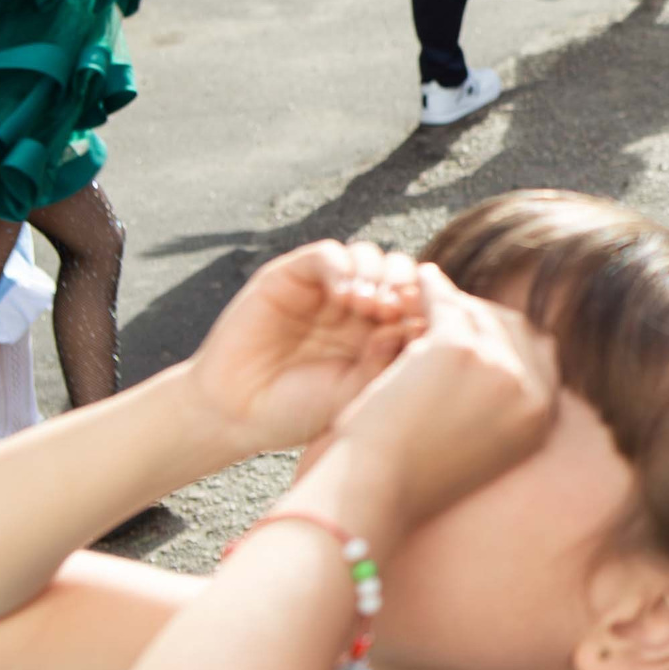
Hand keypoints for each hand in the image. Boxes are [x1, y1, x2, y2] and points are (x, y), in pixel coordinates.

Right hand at [188, 241, 423, 458]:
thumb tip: (415, 324)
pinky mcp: (291, 276)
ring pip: (370, 257)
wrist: (237, 415)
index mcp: (384, 335)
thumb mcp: (357, 395)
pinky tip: (345, 295)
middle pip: (401, 274)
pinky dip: (343, 267)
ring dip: (379, 274)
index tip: (432, 328)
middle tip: (399, 310)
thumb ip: (388, 362)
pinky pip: (328, 254)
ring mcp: (325, 290)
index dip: (430, 309)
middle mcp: (359, 308)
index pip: (421, 304)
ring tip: (371, 306)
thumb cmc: (300, 413)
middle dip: (408, 286)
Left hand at [328, 266, 559, 536]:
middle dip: (484, 316)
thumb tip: (498, 362)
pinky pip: (447, 301)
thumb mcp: (478, 448)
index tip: (480, 329)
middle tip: (451, 308)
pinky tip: (418, 280)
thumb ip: (500, 407)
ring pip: (480, 312)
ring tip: (426, 293)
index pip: (542, 355)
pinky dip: (431, 288)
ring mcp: (500, 367)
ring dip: (453, 302)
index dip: (510, 338)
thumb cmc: (412, 480)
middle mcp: (531, 392)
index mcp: (542, 421)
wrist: (378, 491)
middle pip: (517, 327)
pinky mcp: (460, 348)